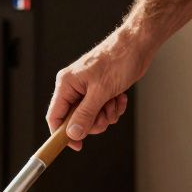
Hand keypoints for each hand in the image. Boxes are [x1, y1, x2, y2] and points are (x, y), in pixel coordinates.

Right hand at [47, 28, 151, 149]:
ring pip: (91, 116)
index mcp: (66, 85)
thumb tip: (73, 134)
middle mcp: (73, 87)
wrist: (137, 45)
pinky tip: (119, 97)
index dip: (62, 134)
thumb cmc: (117, 61)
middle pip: (75, 120)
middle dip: (94, 121)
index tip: (76, 146)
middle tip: (105, 113)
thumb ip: (85, 115)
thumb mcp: (101, 92)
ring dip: (106, 114)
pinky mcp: (99, 90)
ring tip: (114, 100)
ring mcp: (86, 89)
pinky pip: (102, 109)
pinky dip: (112, 107)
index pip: (54, 116)